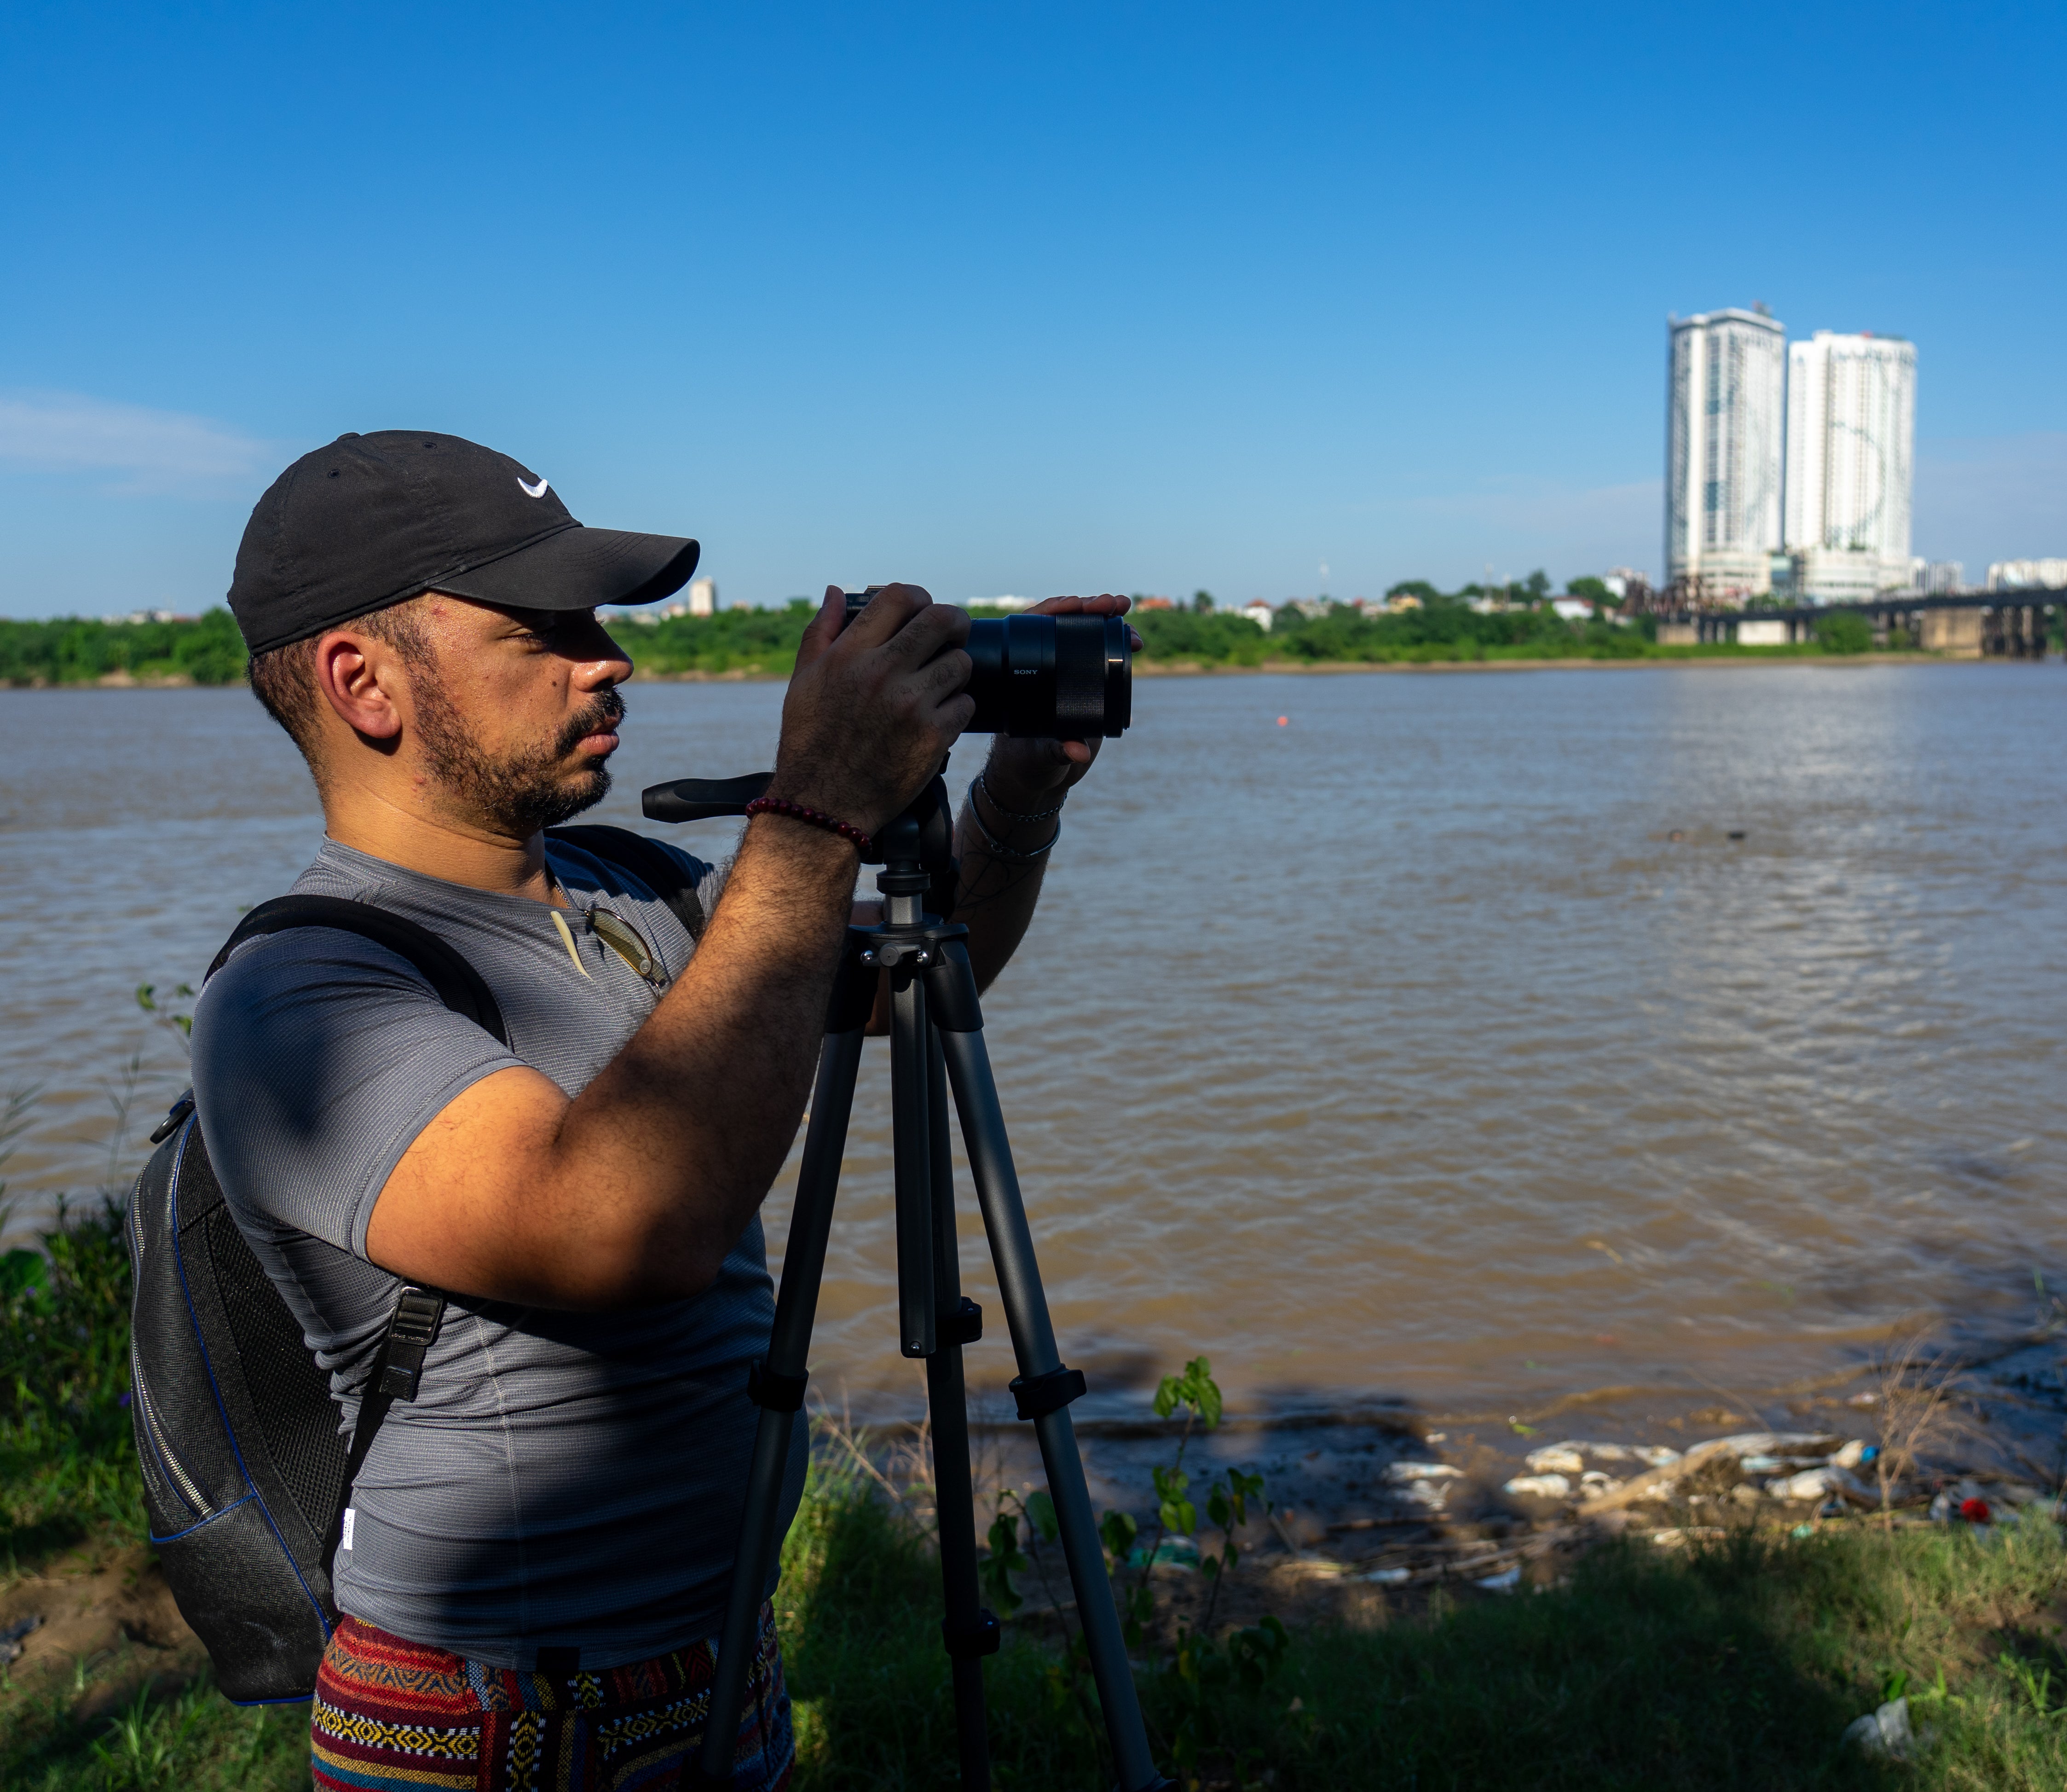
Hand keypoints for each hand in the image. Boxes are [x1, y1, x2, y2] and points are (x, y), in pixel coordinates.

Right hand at [772, 585, 972, 834]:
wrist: (822, 805)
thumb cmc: (810, 742)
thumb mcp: (803, 682)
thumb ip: (821, 632)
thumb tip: (836, 592)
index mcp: (849, 655)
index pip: (899, 597)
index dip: (920, 598)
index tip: (923, 610)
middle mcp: (881, 673)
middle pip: (942, 620)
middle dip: (955, 623)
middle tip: (954, 634)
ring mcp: (910, 705)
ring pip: (961, 663)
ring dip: (955, 670)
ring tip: (940, 684)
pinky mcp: (933, 737)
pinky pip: (965, 705)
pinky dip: (957, 709)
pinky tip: (938, 718)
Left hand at [981, 593, 1138, 808]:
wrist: (1040, 776)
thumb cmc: (1030, 763)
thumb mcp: (1043, 755)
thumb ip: (1059, 751)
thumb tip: (1079, 752)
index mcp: (1022, 675)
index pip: (1034, 629)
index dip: (1054, 610)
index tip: (1075, 606)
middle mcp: (1043, 669)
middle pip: (1063, 624)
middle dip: (1089, 608)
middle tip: (1114, 604)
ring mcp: (1065, 673)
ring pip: (1084, 634)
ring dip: (1106, 619)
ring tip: (1125, 611)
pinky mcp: (1085, 684)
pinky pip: (1099, 653)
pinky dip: (1116, 641)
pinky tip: (1132, 637)